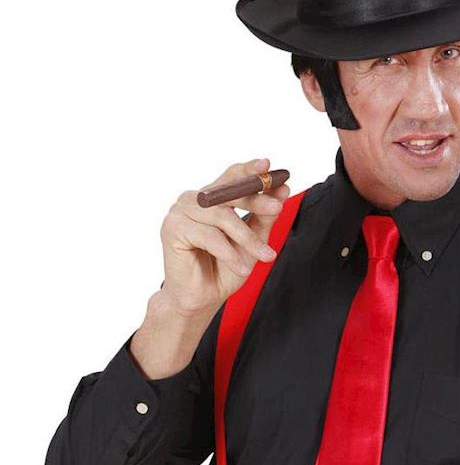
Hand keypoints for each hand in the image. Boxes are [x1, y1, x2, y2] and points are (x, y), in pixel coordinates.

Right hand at [159, 157, 290, 316]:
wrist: (202, 299)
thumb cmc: (223, 269)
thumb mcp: (252, 242)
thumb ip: (265, 217)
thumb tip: (282, 190)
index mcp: (211, 198)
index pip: (232, 177)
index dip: (250, 170)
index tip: (271, 166)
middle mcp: (194, 200)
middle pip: (228, 192)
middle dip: (256, 200)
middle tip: (277, 207)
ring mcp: (181, 212)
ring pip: (222, 217)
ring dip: (247, 238)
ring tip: (264, 257)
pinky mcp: (172, 229)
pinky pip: (209, 236)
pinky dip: (228, 252)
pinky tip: (241, 267)